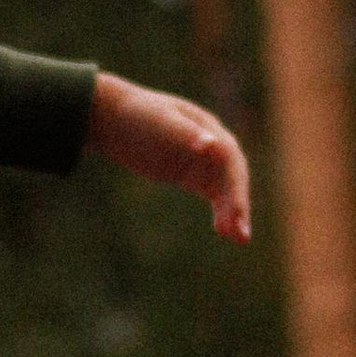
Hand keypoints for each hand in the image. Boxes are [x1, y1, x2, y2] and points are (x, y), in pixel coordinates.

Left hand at [88, 74, 250, 245]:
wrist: (114, 118)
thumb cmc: (138, 116)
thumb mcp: (160, 123)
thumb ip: (186, 134)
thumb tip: (211, 144)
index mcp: (208, 127)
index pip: (229, 158)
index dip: (234, 186)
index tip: (235, 211)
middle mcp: (213, 144)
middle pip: (232, 176)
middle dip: (238, 204)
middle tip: (241, 235)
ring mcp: (203, 161)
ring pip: (225, 189)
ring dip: (234, 213)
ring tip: (239, 240)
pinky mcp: (192, 175)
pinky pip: (214, 195)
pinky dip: (221, 212)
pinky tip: (224, 231)